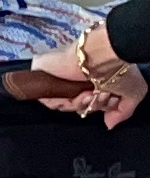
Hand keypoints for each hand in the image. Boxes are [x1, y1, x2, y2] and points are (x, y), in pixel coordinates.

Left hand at [23, 35, 148, 123]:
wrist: (103, 53)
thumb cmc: (118, 67)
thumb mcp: (133, 92)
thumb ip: (123, 111)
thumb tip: (109, 124)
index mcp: (92, 79)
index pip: (89, 103)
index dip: (99, 106)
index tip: (108, 99)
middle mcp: (75, 78)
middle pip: (76, 106)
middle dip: (91, 105)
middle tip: (99, 94)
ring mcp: (59, 76)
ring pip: (64, 105)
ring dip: (80, 104)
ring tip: (91, 92)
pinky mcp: (43, 74)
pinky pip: (49, 100)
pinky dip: (65, 103)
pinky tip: (80, 94)